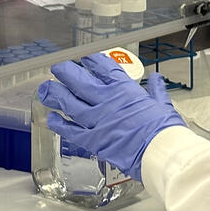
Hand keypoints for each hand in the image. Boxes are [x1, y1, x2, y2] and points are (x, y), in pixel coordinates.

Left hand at [37, 53, 185, 180]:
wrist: (160, 152)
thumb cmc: (164, 129)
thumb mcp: (163, 105)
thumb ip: (156, 91)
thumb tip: (156, 79)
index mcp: (124, 89)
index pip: (103, 68)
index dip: (91, 61)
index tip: (84, 58)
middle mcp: (106, 101)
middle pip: (80, 82)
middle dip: (66, 73)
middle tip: (56, 68)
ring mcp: (97, 120)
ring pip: (70, 103)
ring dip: (56, 95)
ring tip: (45, 89)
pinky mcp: (93, 140)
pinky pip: (71, 130)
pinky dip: (59, 124)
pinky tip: (51, 119)